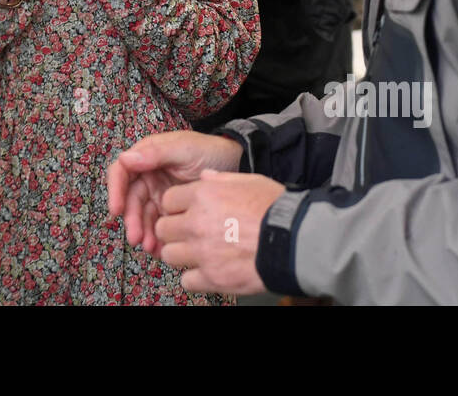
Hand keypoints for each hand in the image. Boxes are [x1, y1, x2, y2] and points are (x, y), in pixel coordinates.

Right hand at [106, 131, 242, 254]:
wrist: (237, 165)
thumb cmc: (209, 151)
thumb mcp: (183, 149)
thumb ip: (155, 154)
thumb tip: (126, 158)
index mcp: (147, 156)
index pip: (121, 172)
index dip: (115, 190)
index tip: (116, 209)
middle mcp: (149, 175)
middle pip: (131, 199)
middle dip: (132, 219)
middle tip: (136, 237)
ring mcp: (159, 194)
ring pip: (143, 216)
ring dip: (143, 232)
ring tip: (151, 247)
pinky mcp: (171, 210)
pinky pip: (159, 225)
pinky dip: (157, 237)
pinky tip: (161, 248)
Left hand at [157, 170, 285, 294]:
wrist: (294, 240)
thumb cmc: (275, 208)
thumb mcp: (249, 181)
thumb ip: (220, 179)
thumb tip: (204, 177)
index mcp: (203, 196)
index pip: (168, 200)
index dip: (176, 207)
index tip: (184, 212)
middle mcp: (196, 223)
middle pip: (163, 228)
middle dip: (174, 230)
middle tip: (189, 233)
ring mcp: (201, 252)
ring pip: (169, 254)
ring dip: (181, 254)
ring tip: (197, 253)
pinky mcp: (211, 277)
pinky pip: (186, 280)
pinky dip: (195, 277)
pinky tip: (208, 271)